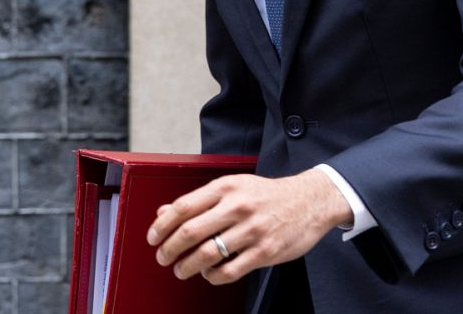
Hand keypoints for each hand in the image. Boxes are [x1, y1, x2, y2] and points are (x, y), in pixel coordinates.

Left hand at [145, 168, 352, 283]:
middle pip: (190, 232)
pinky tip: (209, 274)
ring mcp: (252, 230)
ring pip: (208, 254)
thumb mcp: (233, 187)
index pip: (183, 207)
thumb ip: (199, 200)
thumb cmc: (266, 195)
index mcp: (226, 187)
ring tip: (182, 270)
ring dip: (188, 266)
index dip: (162, 226)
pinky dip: (212, 276)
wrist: (309, 201)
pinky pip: (230, 271)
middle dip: (169, 249)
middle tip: (163, 258)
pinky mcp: (265, 252)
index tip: (153, 238)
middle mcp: (238, 206)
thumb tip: (164, 212)